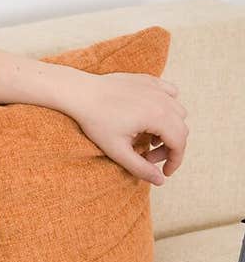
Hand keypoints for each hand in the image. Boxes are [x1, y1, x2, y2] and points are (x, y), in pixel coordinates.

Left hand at [66, 71, 188, 185]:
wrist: (81, 93)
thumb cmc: (96, 122)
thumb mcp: (117, 151)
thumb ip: (141, 167)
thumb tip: (160, 181)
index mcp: (158, 117)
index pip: (179, 143)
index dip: (174, 162)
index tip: (165, 172)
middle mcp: (162, 100)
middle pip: (181, 129)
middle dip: (170, 148)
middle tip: (148, 157)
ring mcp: (157, 88)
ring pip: (179, 112)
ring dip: (170, 129)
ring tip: (148, 138)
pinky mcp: (149, 81)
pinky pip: (170, 94)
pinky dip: (168, 107)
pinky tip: (152, 117)